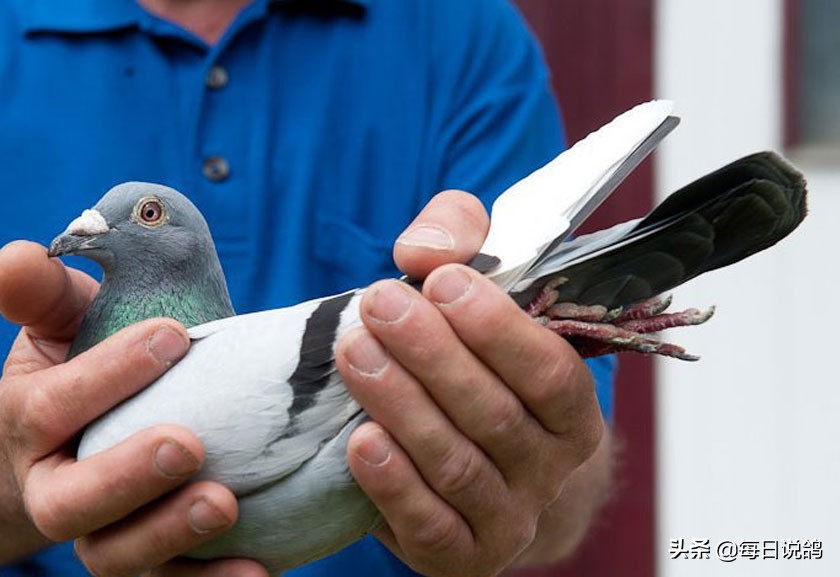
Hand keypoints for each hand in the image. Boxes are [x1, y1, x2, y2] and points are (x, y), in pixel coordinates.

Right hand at [0, 241, 266, 576]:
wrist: (62, 454)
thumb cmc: (71, 377)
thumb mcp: (54, 330)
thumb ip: (41, 297)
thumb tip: (18, 257)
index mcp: (29, 425)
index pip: (55, 405)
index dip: (110, 373)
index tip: (174, 336)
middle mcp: (55, 489)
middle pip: (73, 501)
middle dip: (128, 474)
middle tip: (186, 445)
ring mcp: (98, 533)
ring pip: (116, 555)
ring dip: (169, 534)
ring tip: (223, 504)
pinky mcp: (144, 560)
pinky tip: (259, 570)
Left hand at [336, 191, 608, 575]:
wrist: (464, 469)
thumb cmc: (468, 361)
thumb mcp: (471, 288)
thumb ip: (459, 243)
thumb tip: (425, 249)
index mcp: (570, 408)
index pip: (552, 371)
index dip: (498, 328)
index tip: (442, 280)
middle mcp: (550, 469)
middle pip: (495, 414)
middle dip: (433, 356)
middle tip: (380, 305)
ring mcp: (508, 519)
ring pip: (458, 465)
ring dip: (403, 406)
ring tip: (354, 353)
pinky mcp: (460, 555)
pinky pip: (430, 525)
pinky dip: (394, 485)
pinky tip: (360, 440)